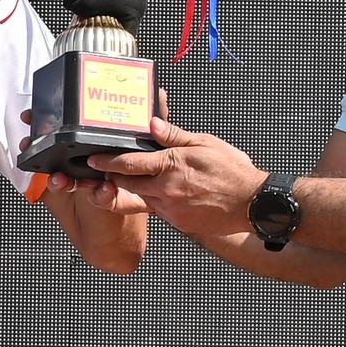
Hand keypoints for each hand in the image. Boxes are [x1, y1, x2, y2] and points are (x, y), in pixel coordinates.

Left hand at [91, 117, 266, 235]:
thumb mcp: (204, 143)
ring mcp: (170, 209)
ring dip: (133, 190)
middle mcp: (165, 190)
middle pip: (125, 184)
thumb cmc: (233, 171)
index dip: (105, 162)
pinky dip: (153, 201)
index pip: (127, 164)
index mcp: (170, 166)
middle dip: (112, 178)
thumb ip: (174, 135)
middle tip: (106, 170)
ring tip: (137, 179)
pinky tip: (163, 192)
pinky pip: (157, 210)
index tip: (92, 159)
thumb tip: (152, 123)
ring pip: (139, 198)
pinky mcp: (177, 222)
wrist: (252, 204)